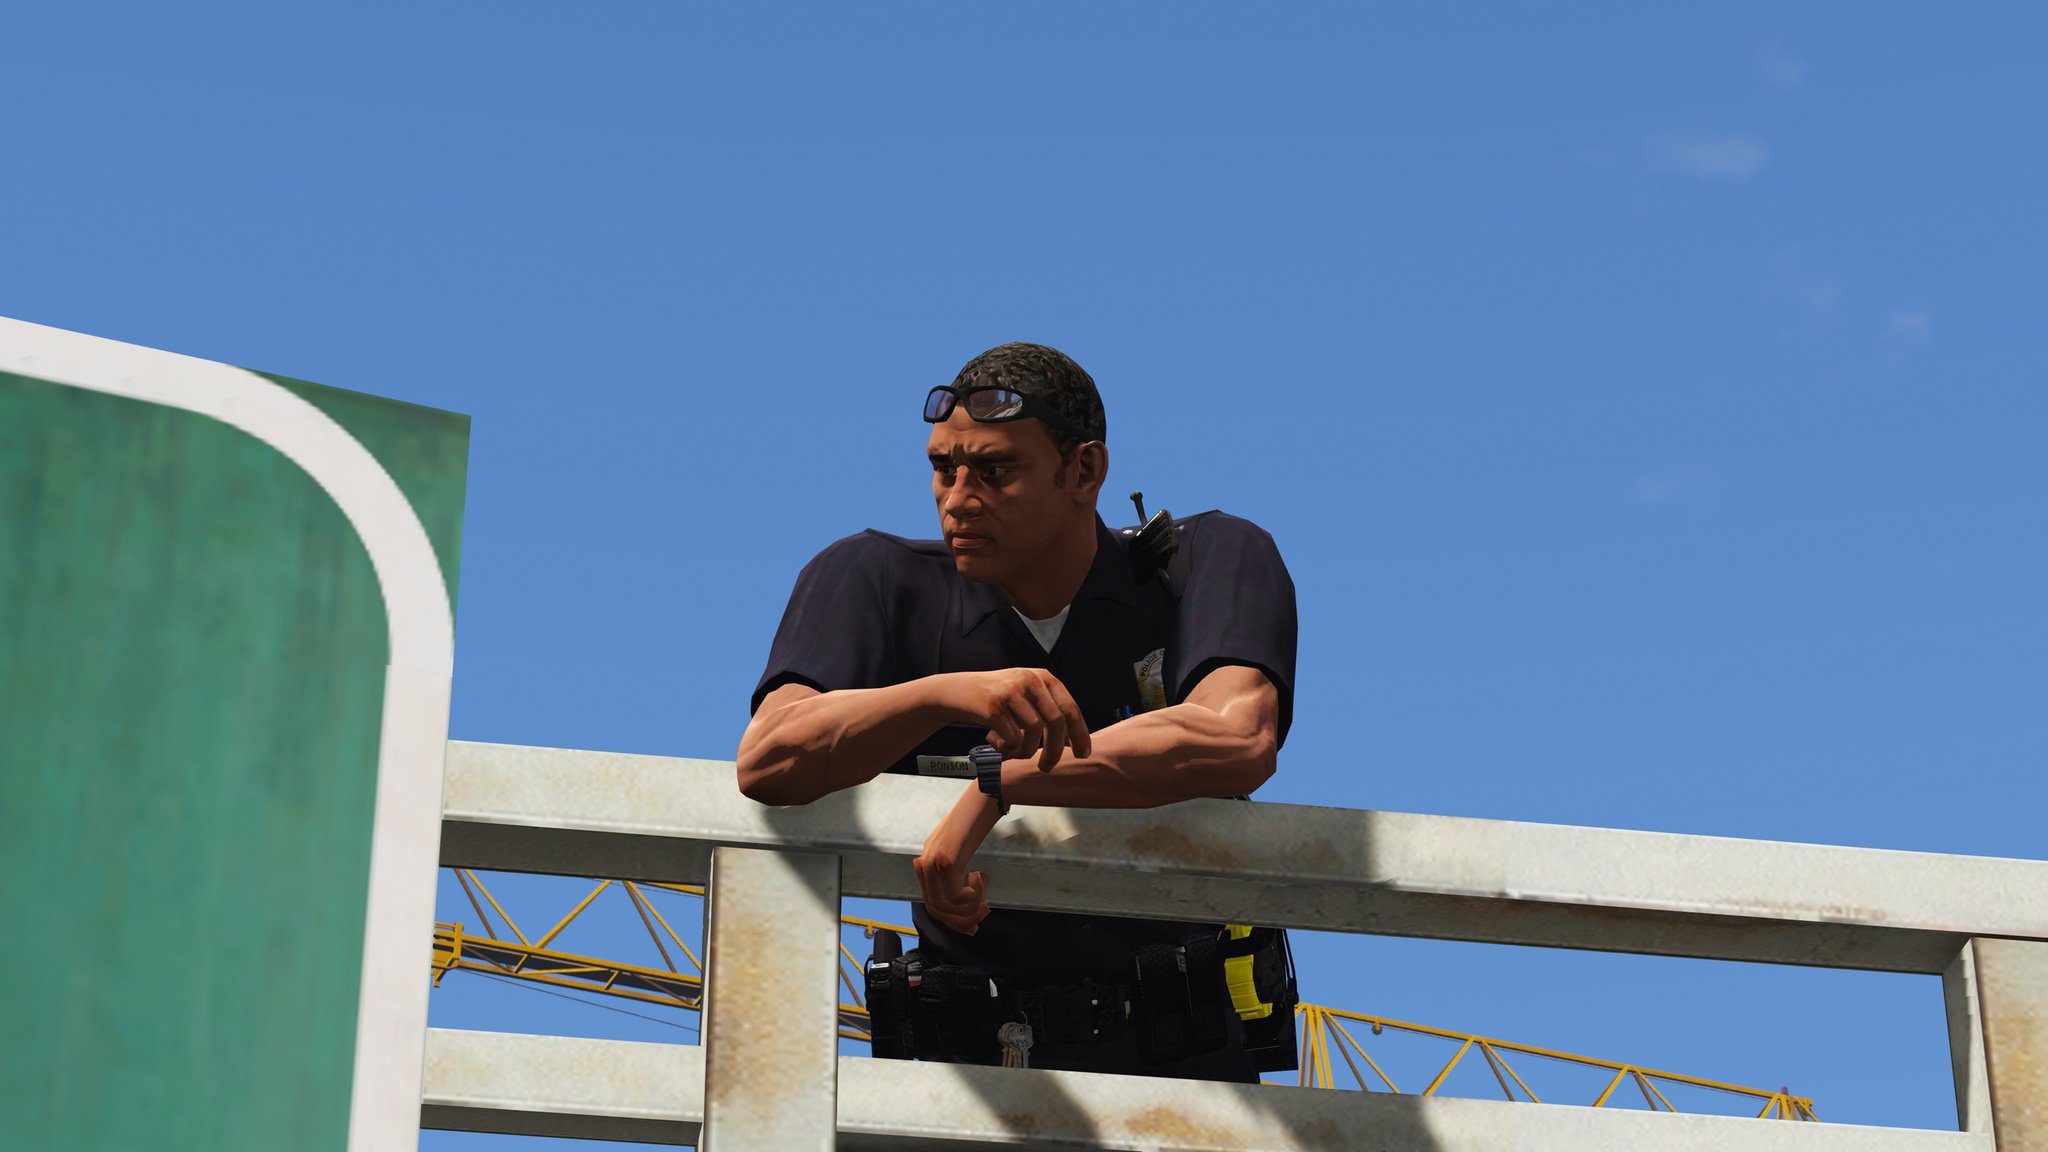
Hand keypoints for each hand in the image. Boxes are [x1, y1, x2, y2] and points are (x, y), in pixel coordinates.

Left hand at [912, 787, 1001, 933]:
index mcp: (928, 858)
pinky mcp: (946, 858)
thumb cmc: (978, 816)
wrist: (987, 792)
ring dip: (968, 909)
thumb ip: (955, 864)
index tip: (971, 925)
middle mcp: (926, 860)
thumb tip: (962, 889)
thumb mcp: (961, 843)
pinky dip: (970, 897)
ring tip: (984, 900)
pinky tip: (980, 880)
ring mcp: (934, 859)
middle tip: (981, 918)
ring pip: (943, 905)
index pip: (931, 901)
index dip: (952, 920)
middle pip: (935, 908)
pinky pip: (953, 895)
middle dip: (960, 920)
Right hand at [939, 668, 1091, 771]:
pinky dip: (1007, 748)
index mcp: (1042, 677)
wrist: (954, 692)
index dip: (1080, 734)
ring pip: (1034, 732)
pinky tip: (994, 742)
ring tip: (1011, 751)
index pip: (1070, 708)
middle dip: (1055, 751)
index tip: (1083, 755)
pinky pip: (1013, 737)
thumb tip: (1073, 741)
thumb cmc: (994, 700)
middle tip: (1047, 768)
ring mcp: (1011, 691)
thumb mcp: (1024, 695)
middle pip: (1056, 722)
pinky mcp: (993, 705)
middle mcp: (1029, 680)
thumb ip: (1047, 709)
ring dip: (1025, 750)